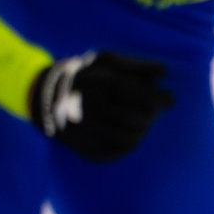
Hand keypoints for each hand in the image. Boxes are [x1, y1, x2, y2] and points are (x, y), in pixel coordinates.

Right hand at [31, 52, 172, 161]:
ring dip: (141, 131)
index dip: (159, 99)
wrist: (44, 98)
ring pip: (131, 138)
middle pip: (139, 119)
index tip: (169, 100)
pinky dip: (128, 145)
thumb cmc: (85, 76)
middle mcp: (91, 108)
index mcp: (98, 85)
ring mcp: (87, 131)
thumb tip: (164, 72)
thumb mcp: (105, 62)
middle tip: (151, 112)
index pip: (141, 96)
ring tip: (140, 124)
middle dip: (150, 116)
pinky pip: (118, 152)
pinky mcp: (85, 149)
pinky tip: (126, 135)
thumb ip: (136, 66)